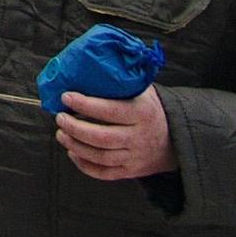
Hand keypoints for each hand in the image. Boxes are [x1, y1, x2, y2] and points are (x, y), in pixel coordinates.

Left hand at [53, 85, 176, 183]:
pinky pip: (104, 173)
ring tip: (61, 134)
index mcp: (141, 113)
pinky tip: (72, 152)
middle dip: (75, 128)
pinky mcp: (130, 171)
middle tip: (60, 118)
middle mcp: (138, 137)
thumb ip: (123, 82)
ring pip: (100, 157)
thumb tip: (92, 63)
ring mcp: (134, 157)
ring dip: (75, 146)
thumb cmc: (150, 110)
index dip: (85, 104)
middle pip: (102, 138)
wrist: (175, 140)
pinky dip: (84, 165)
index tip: (66, 96)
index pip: (110, 111)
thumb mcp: (143, 92)